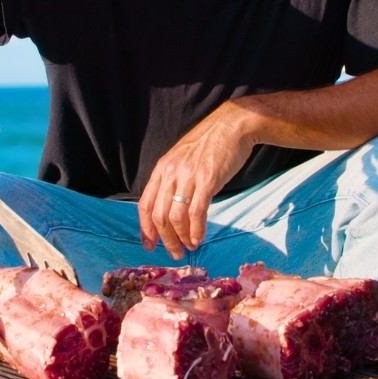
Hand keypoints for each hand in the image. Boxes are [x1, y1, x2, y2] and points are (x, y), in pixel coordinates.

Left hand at [137, 100, 255, 258]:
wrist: (233, 126)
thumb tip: (171, 209)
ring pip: (175, 217)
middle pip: (159, 215)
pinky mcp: (207, 180)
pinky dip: (196, 230)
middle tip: (174, 253)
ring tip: (188, 247)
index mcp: (162, 168)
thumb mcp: (183, 160)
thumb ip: (175, 181)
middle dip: (165, 239)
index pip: (145, 204)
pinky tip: (199, 238)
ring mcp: (188, 176)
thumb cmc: (210, 145)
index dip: (145, 228)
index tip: (149, 245)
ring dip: (181, 237)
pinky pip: (196, 212)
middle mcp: (171, 173)